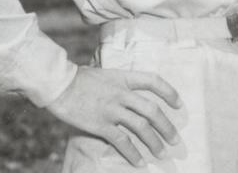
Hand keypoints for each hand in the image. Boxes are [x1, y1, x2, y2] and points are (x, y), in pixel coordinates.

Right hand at [47, 65, 181, 166]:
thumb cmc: (79, 79)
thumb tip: (131, 93)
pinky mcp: (100, 125)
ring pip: (141, 127)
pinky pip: (122, 141)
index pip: (154, 81)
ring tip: (162, 153)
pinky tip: (139, 162)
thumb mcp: (106, 74)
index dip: (170, 92)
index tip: (179, 104)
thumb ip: (120, 83)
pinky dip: (132, 153)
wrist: (58, 85)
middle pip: (152, 110)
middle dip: (166, 127)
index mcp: (125, 77)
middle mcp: (122, 93)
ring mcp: (112, 109)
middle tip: (175, 139)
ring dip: (154, 142)